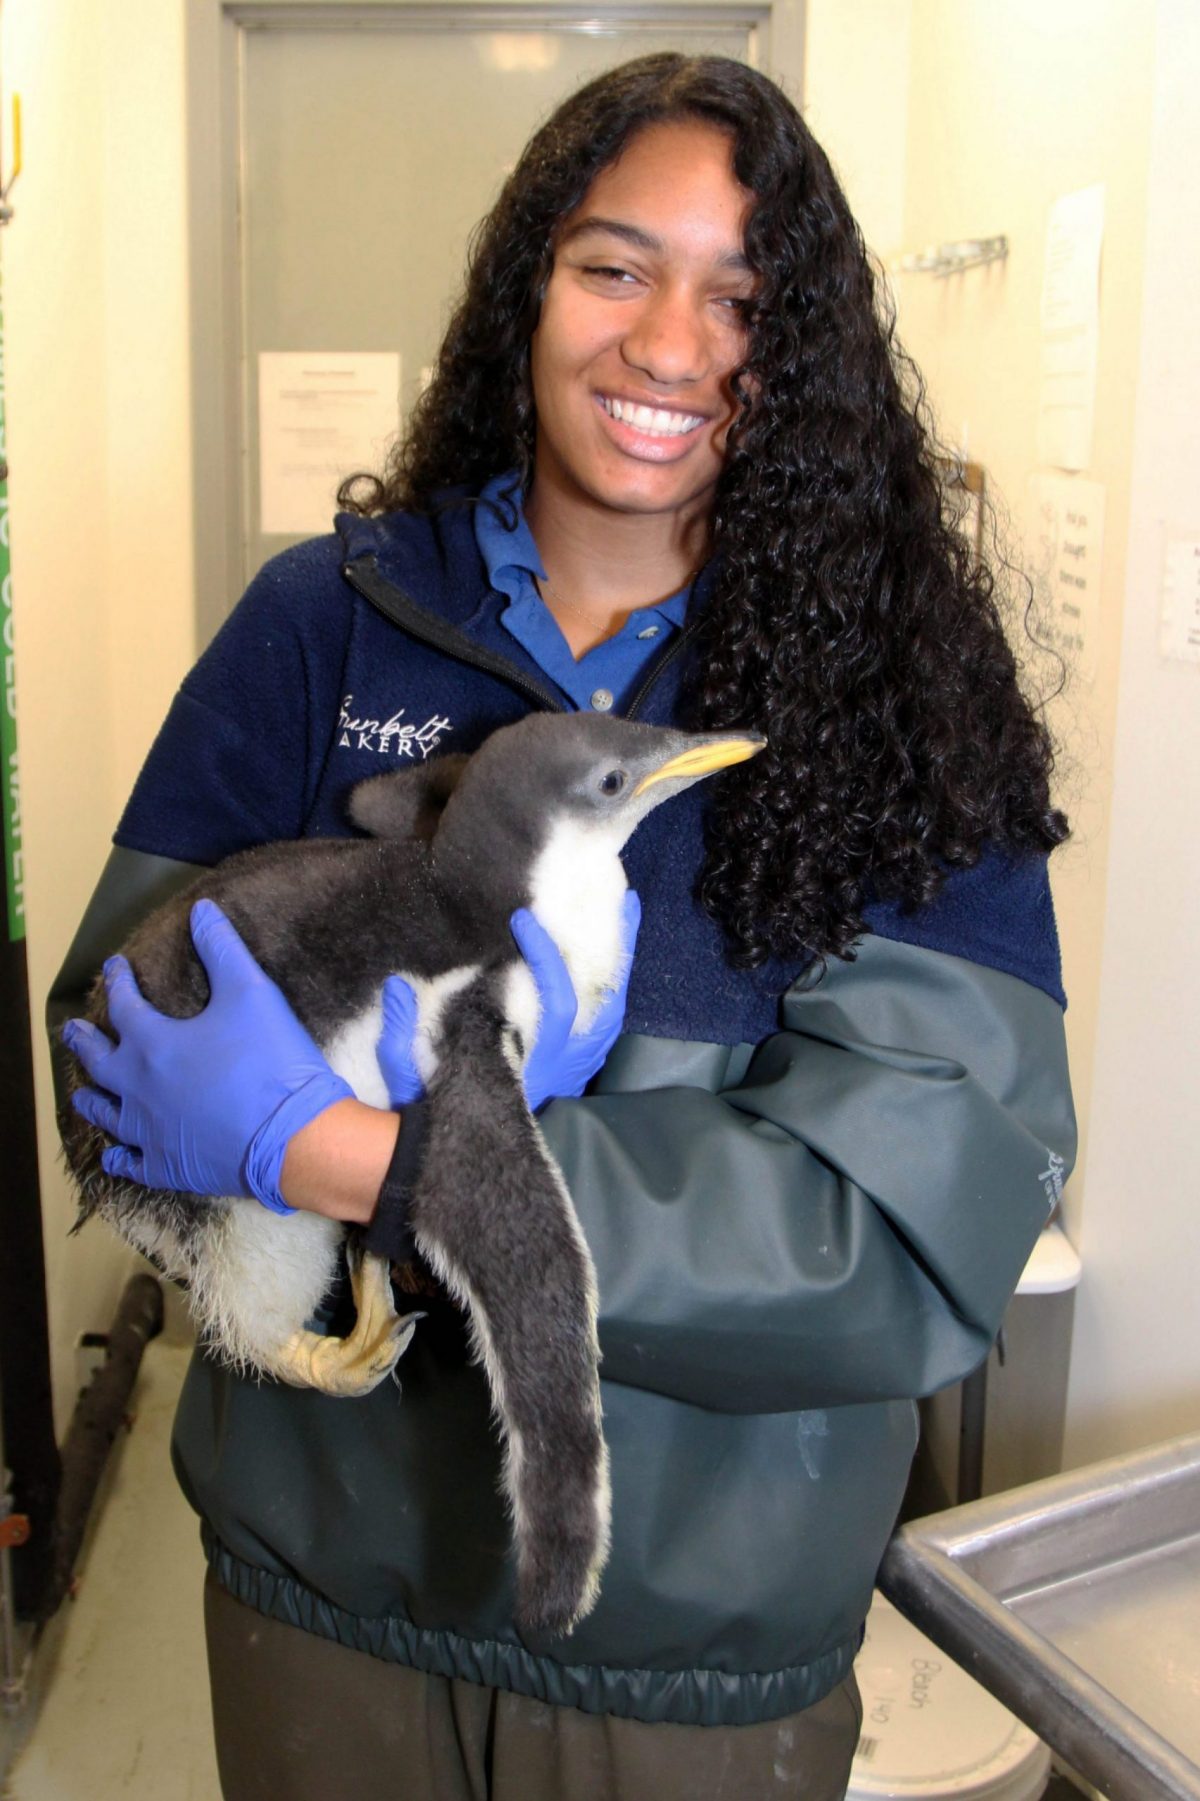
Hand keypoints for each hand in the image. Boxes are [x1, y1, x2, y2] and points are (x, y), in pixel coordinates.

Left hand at [63, 899, 353, 1214]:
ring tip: (82, 1091)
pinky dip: (117, 1156)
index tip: (113, 967)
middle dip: (84, 1041)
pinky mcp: (166, 1166)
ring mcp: (147, 1131)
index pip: (124, 1005)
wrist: (292, 1136)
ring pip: (105, 1113)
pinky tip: (113, 1155)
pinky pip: (130, 1162)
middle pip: (99, 1061)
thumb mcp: (252, 993)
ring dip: (91, 1097)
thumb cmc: (270, 1062)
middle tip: (71, 1029)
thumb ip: (222, 949)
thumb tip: (200, 911)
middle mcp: (137, 1088)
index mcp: (152, 1043)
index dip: (118, 982)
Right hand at [374, 891, 640, 1112]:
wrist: (475, 1163)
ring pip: (612, 1001)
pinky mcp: (580, 1062)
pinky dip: (617, 976)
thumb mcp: (413, 1086)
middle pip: (595, 995)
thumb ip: (401, 1041)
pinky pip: (610, 1012)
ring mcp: (578, 1063)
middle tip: (568, 898)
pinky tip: (621, 940)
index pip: (556, 1003)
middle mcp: (563, 1061)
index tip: (522, 920)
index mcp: (529, 1060)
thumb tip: (398, 985)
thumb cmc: (442, 1119)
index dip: (545, 958)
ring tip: (624, 902)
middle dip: (587, 945)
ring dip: (619, 952)